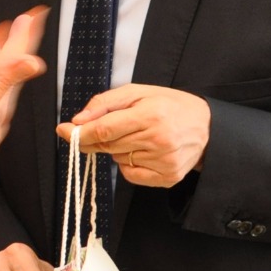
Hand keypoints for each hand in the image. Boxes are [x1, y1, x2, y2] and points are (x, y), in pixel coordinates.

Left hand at [60, 83, 209, 187]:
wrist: (207, 128)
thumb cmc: (169, 105)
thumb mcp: (139, 92)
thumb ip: (105, 103)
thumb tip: (78, 120)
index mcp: (151, 115)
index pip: (104, 129)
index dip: (78, 132)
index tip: (63, 130)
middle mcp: (158, 140)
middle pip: (107, 145)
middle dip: (95, 138)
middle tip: (102, 129)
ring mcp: (164, 162)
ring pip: (117, 159)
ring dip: (117, 148)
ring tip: (138, 135)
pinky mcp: (167, 178)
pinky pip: (130, 174)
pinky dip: (128, 164)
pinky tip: (143, 151)